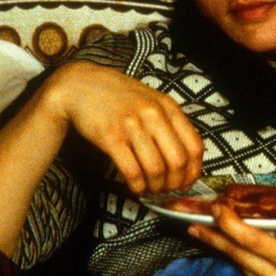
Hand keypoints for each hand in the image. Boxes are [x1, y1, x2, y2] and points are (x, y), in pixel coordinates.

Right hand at [43, 60, 201, 194]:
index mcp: (168, 106)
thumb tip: (186, 160)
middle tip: (167, 190)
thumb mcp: (151, 100)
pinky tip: (137, 188)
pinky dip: (138, 186)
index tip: (187, 183)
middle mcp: (153, 115)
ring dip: (155, 187)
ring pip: (156, 169)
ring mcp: (132, 125)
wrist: (81, 85)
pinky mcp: (111, 137)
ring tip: (151, 189)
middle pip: (178, 161)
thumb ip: (169, 123)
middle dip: (175, 183)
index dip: (194, 171)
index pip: (194, 146)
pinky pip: (132, 171)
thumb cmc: (118, 97)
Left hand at [188, 205, 275, 275]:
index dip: (233, 226)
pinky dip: (232, 254)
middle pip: (239, 254)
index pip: (255, 242)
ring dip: (218, 245)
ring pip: (238, 263)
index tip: (219, 210)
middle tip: (196, 217)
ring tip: (199, 228)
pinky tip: (221, 242)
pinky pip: (246, 270)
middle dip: (216, 235)